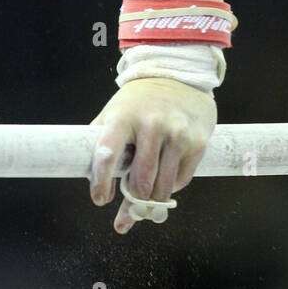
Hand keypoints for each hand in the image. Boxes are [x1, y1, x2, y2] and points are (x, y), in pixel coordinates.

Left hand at [88, 77, 216, 232]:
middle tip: (126, 212)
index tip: (100, 199)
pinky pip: (181, 180)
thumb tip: (89, 178)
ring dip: (151, 202)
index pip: (107, 153)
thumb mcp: (114, 111)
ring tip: (145, 204)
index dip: (101, 181)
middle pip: (140, 181)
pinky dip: (170, 188)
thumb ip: (99, 141)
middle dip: (131, 202)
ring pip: (162, 188)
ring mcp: (177, 133)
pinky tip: (165, 180)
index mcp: (124, 116)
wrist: (179, 76)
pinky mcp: (198, 142)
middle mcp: (152, 123)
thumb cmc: (140, 101)